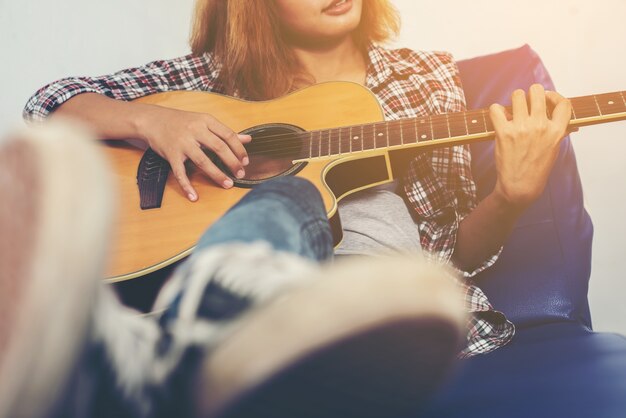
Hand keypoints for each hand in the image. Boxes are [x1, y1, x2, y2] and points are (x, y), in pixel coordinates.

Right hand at [137, 105, 250, 200]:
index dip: (239, 150)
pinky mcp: (171, 154)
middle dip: (232, 162)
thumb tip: (248, 139)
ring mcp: (182, 142)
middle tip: (240, 174)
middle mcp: (195, 130)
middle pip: (218, 147)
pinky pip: (180, 172)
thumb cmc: (182, 122)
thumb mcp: (205, 122)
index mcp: (206, 121)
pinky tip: (194, 197)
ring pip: (202, 161)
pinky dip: (187, 186)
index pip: (228, 135)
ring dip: (217, 174)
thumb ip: (226, 132)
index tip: (246, 162)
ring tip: (228, 184)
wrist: (153, 120)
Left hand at [489, 84, 571, 209]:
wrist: (519, 187)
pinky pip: (496, 109)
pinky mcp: (504, 133)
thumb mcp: (554, 150)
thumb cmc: (537, 169)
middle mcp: (540, 127)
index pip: (563, 103)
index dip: (554, 97)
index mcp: (556, 131)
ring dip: (514, 101)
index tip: (547, 100)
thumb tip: (569, 123)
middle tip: (526, 104)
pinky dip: (495, 111)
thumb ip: (559, 133)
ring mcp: (522, 128)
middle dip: (531, 94)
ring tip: (513, 111)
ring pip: (517, 95)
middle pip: (537, 91)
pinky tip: (499, 118)